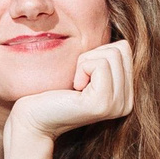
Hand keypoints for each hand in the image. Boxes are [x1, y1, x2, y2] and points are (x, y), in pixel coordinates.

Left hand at [5, 39, 135, 145]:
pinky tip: (73, 89)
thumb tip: (120, 40)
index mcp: (126, 95)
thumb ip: (107, 59)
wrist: (33, 117)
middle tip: (77, 78)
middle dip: (93, 55)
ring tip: (75, 85)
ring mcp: (117, 105)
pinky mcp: (103, 103)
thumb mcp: (86, 71)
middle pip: (121, 49)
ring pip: (111, 54)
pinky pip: (100, 64)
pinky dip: (81, 68)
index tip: (82, 75)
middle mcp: (126, 103)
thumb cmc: (53, 91)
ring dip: (85, 62)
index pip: (124, 49)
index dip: (97, 53)